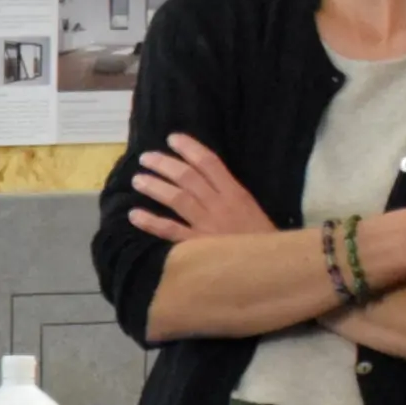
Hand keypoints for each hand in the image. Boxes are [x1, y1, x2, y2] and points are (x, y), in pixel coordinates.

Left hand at [128, 134, 276, 243]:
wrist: (271, 266)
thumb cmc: (258, 238)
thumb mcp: (248, 208)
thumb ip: (226, 193)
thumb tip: (200, 177)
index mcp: (236, 193)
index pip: (210, 163)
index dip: (190, 148)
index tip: (173, 138)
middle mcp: (220, 204)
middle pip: (188, 177)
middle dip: (165, 164)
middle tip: (145, 158)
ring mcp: (208, 225)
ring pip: (177, 199)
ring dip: (155, 187)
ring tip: (138, 179)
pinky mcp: (198, 247)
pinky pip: (170, 231)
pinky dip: (151, 222)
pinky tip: (134, 215)